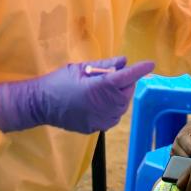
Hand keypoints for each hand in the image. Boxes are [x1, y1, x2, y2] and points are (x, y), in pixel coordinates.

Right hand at [0, 56, 154, 133]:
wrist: (39, 105)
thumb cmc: (58, 82)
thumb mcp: (80, 68)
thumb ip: (104, 65)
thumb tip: (124, 61)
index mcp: (98, 87)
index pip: (125, 77)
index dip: (139, 70)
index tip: (150, 64)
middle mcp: (102, 105)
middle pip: (126, 92)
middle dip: (125, 82)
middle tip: (111, 76)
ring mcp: (99, 119)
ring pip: (122, 106)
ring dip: (119, 96)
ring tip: (102, 89)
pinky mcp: (95, 128)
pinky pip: (113, 117)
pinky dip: (112, 108)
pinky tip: (100, 102)